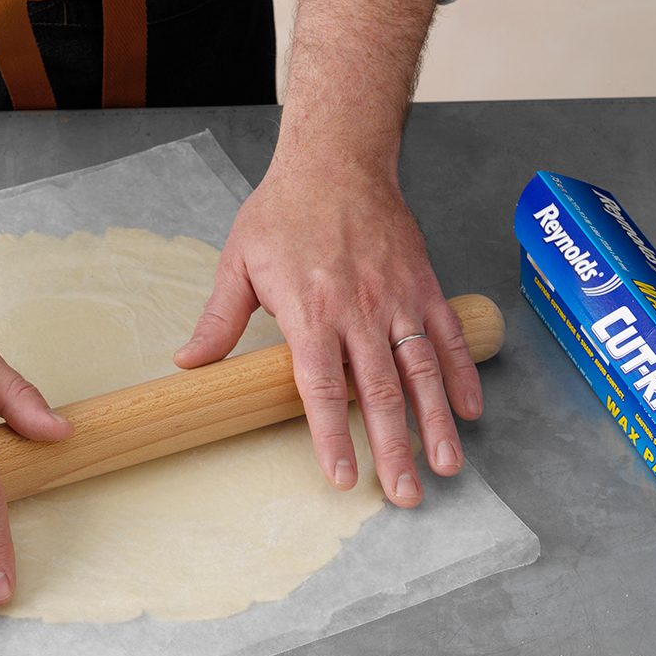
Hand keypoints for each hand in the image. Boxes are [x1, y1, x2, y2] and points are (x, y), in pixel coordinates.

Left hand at [174, 164, 482, 506]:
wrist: (337, 159)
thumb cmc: (283, 211)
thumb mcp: (238, 262)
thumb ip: (218, 320)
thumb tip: (186, 365)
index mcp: (310, 310)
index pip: (319, 388)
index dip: (331, 437)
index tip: (341, 478)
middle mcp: (360, 311)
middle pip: (378, 392)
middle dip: (392, 449)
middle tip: (403, 496)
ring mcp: (398, 299)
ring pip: (421, 371)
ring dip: (435, 423)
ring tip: (445, 467)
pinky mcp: (424, 284)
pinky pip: (446, 336)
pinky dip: (462, 374)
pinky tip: (468, 411)